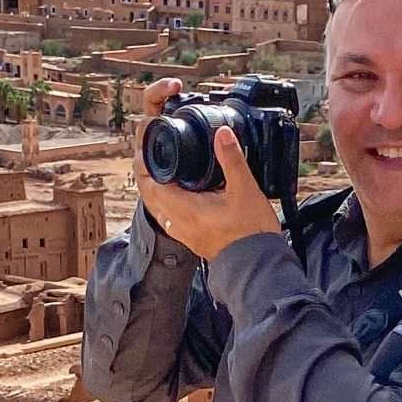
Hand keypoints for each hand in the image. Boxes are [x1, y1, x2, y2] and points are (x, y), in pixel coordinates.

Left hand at [134, 80, 279, 260]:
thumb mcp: (245, 190)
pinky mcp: (192, 238)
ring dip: (157, 188)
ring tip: (165, 170)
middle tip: (152, 153)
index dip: (143, 162)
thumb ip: (232, 160)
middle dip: (148, 172)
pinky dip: (169, 201)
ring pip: (158, 206)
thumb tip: (222, 134)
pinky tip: (183, 194)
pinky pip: (170, 216)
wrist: (258, 267)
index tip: (145, 146)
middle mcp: (177, 223)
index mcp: (183, 209)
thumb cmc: (251, 234)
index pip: (149, 183)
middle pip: (149, 194)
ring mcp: (183, 233)